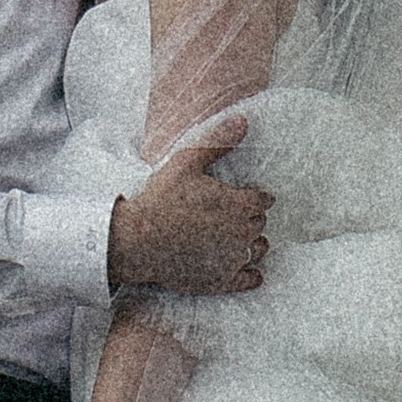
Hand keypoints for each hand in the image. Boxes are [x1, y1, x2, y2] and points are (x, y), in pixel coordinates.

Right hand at [108, 118, 269, 294]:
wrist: (137, 241)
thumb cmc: (161, 200)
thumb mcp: (186, 162)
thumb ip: (217, 142)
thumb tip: (243, 120)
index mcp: (239, 205)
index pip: (263, 200)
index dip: (255, 196)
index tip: (246, 195)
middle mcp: (243, 233)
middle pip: (261, 223)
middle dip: (251, 217)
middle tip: (235, 214)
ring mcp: (234, 259)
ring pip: (259, 249)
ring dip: (253, 242)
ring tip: (238, 238)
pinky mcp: (223, 281)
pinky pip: (250, 278)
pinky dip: (252, 274)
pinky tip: (248, 270)